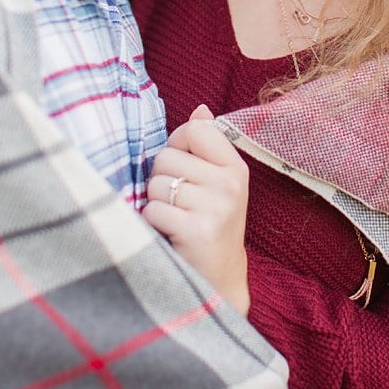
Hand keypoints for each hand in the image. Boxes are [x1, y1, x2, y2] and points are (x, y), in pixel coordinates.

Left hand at [141, 104, 251, 315]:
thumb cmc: (209, 223)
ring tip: (175, 219)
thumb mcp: (216, 182)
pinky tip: (170, 234)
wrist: (219, 280)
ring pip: (156, 183)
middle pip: (166, 156)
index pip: (194, 130)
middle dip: (161, 178)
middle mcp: (231, 184)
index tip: (184, 170)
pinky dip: (153, 223)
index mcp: (235, 167)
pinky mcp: (197, 231)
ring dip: (156, 202)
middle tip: (179, 203)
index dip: (176, 146)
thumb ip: (205, 144)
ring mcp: (216, 208)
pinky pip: (153, 209)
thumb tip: (200, 108)